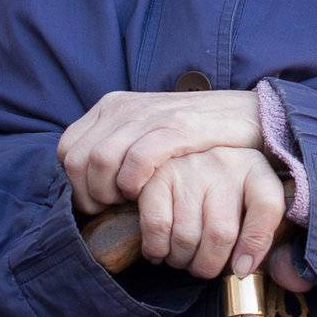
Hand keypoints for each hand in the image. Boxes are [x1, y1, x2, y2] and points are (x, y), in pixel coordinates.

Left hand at [58, 89, 261, 216]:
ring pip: (101, 159)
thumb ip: (118, 147)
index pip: (69, 149)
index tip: (97, 203)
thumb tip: (89, 183)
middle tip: (112, 210)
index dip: (75, 183)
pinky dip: (133, 182)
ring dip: (109, 192)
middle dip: (89, 193)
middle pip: (80, 158)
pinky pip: (137, 158)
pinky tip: (145, 194)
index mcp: (113, 107)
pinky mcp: (177, 127)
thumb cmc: (194, 133)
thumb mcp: (146, 132)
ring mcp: (150, 115)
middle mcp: (125, 107)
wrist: (247, 113)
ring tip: (128, 205)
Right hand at [135, 146, 288, 279]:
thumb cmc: (226, 199)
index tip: (243, 269)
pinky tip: (161, 250)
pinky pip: (157, 226)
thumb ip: (275, 246)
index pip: (267, 206)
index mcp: (256, 169)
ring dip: (183, 261)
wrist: (180, 156)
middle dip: (210, 265)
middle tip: (204, 268)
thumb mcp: (255, 212)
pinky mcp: (159, 177)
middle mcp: (225, 163)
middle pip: (222, 233)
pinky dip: (157, 250)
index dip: (256, 245)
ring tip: (184, 258)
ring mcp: (191, 167)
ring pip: (187, 235)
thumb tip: (295, 281)